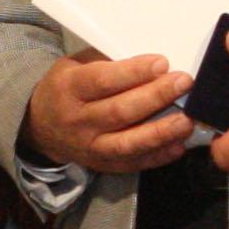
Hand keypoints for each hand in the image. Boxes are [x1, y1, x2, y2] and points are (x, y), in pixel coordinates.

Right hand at [25, 48, 192, 175]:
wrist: (41, 127)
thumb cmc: (67, 86)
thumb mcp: (75, 65)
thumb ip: (107, 62)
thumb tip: (152, 62)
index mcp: (69, 88)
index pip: (102, 81)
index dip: (133, 73)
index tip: (162, 63)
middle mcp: (78, 120)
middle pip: (120, 111)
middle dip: (155, 97)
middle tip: (184, 83)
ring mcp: (89, 147)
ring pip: (127, 143)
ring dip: (160, 133)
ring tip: (187, 121)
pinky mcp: (101, 165)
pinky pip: (131, 164)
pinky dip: (156, 157)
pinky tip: (178, 146)